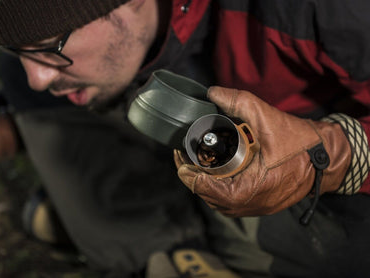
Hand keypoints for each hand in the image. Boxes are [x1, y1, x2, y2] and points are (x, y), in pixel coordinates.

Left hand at [175, 87, 350, 216]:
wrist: (326, 158)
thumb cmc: (298, 143)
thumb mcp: (265, 117)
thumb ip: (236, 101)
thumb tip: (211, 92)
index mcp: (243, 191)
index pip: (199, 186)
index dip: (184, 168)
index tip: (180, 151)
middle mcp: (245, 205)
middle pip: (204, 193)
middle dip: (192, 172)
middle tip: (187, 151)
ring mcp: (252, 208)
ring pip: (216, 199)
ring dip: (205, 180)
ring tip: (199, 159)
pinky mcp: (259, 205)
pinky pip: (230, 200)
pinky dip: (219, 186)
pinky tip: (218, 170)